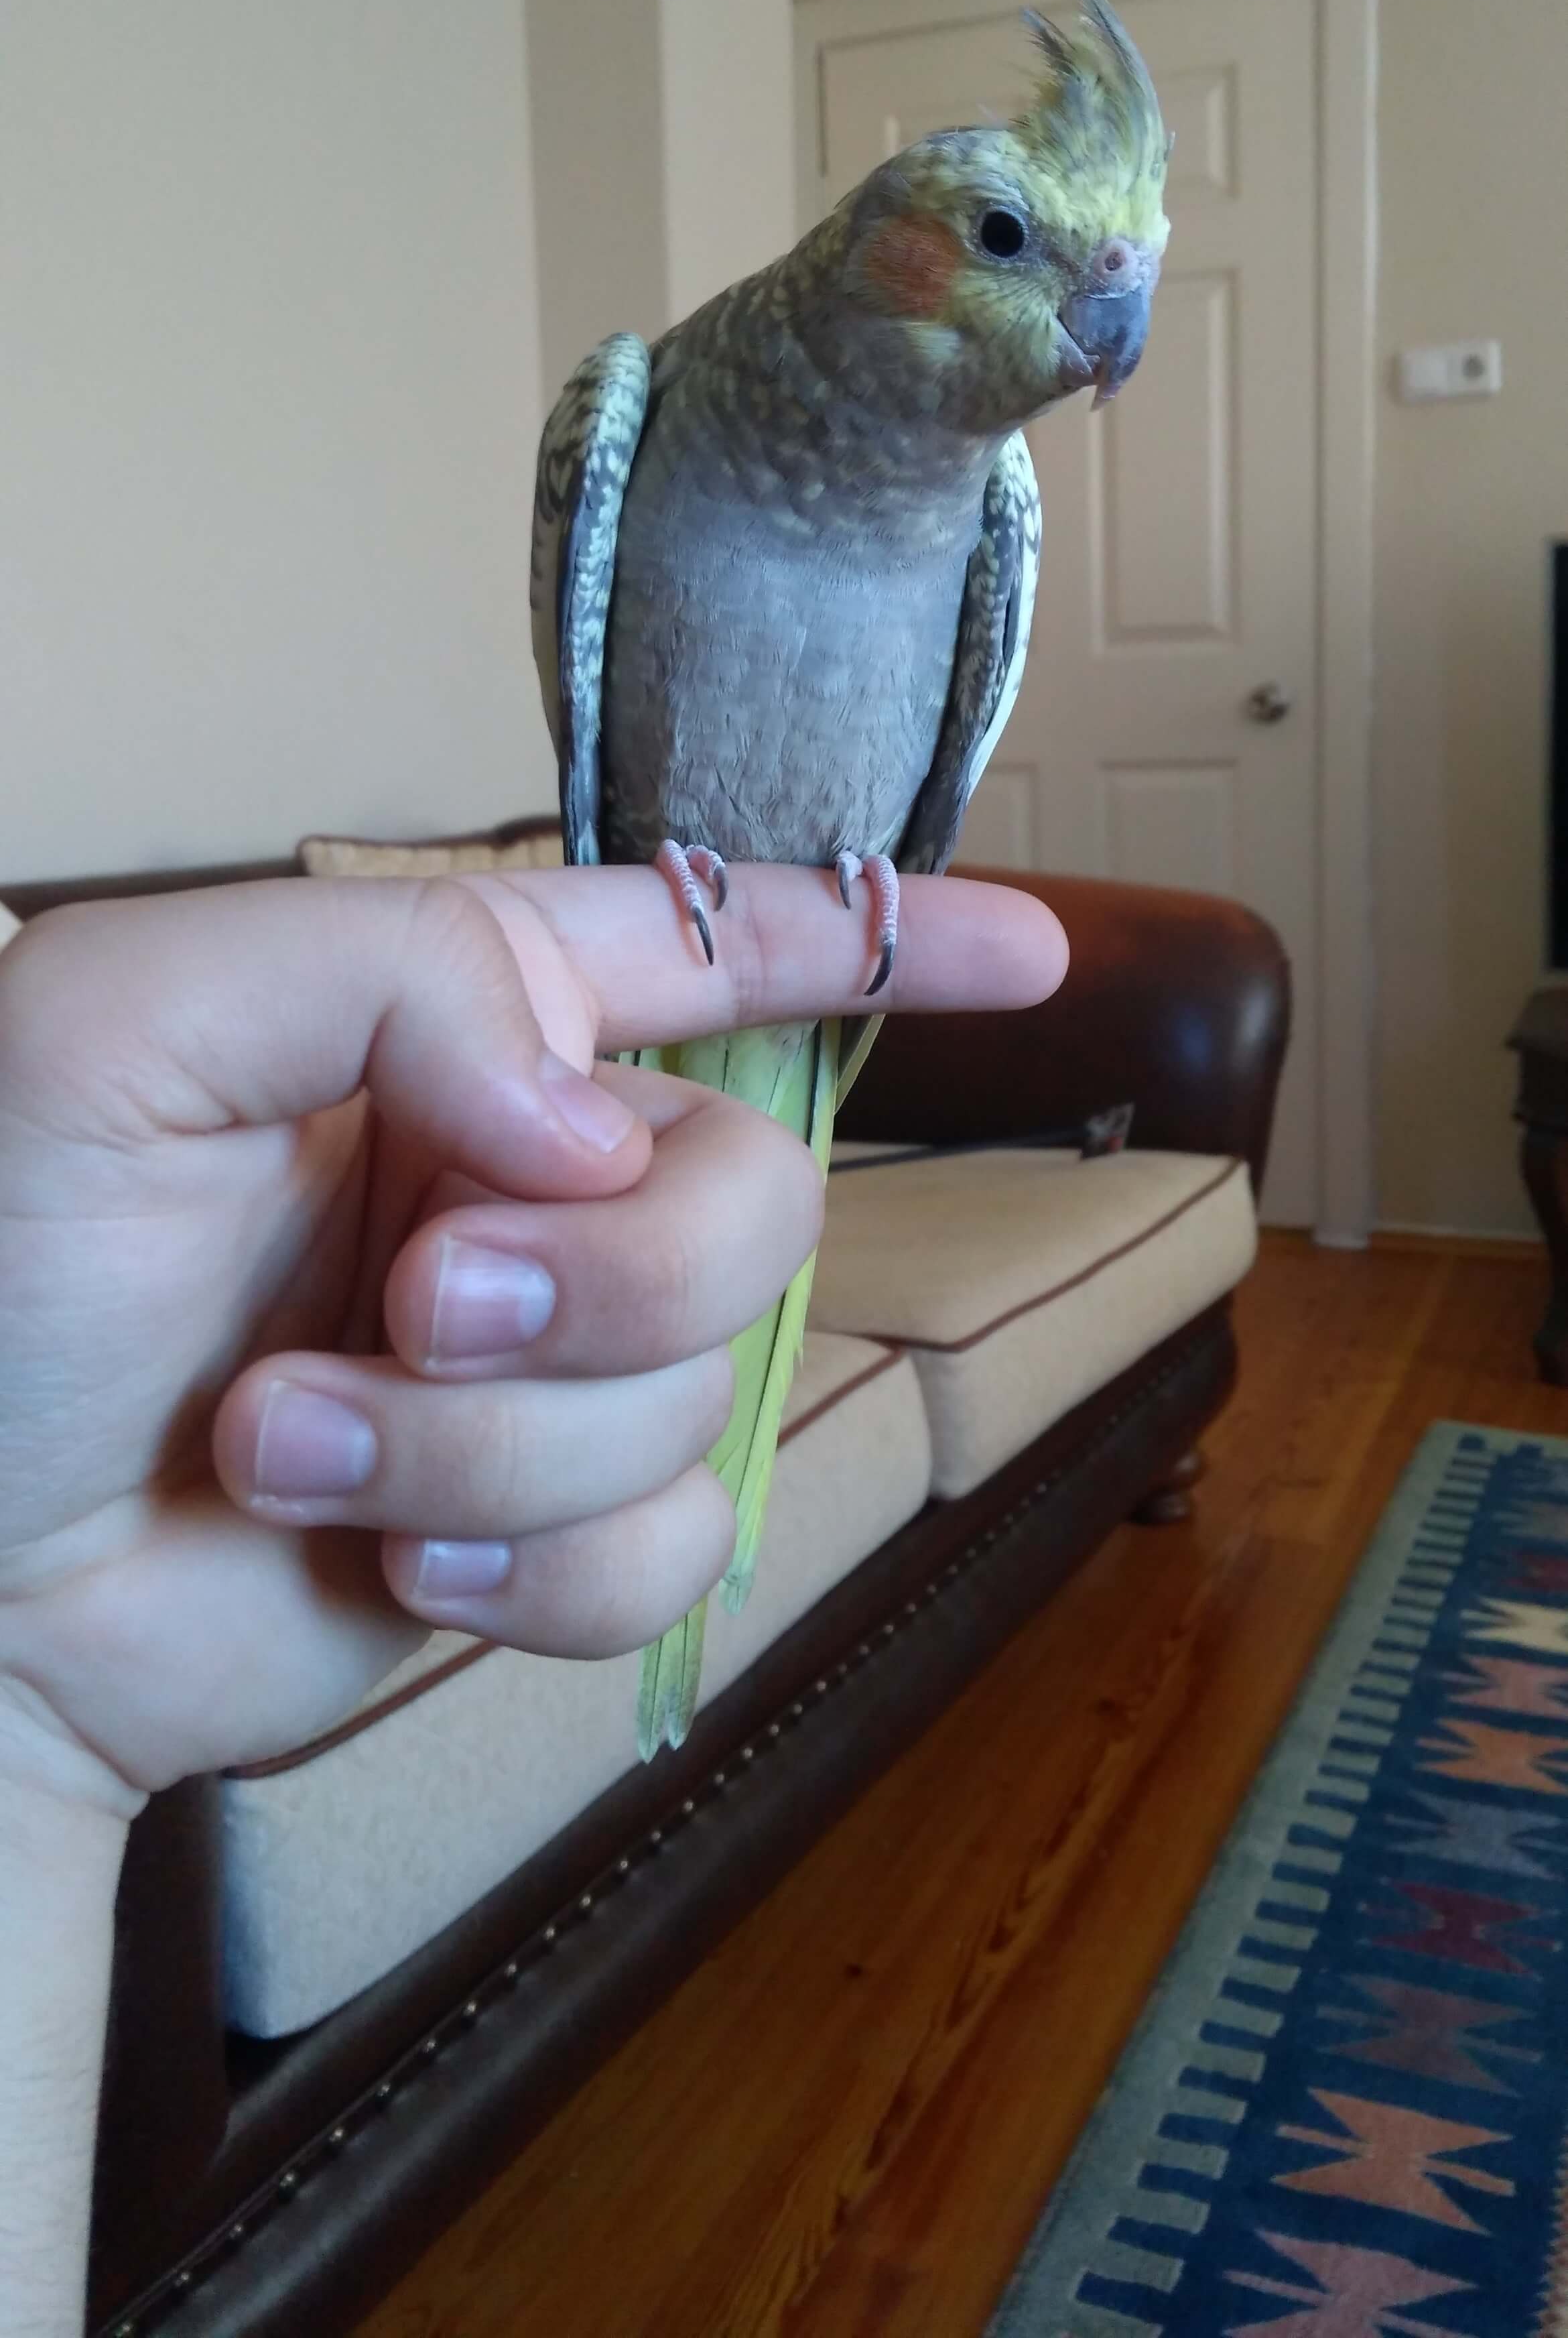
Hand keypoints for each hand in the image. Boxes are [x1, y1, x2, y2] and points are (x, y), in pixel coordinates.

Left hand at [0, 865, 1064, 1819]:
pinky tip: (385, 1571)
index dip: (880, 938)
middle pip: (753, 1200)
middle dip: (601, 1280)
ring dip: (490, 1450)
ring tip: (294, 1446)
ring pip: (703, 1394)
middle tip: (413, 1301)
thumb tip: (596, 1135)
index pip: (710, 946)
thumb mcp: (113, 1027)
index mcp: (458, 1028)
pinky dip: (529, 1576)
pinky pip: (672, 1555)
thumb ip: (388, 974)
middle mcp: (534, 1180)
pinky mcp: (546, 1537)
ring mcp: (553, 1367)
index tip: (1033, 953)